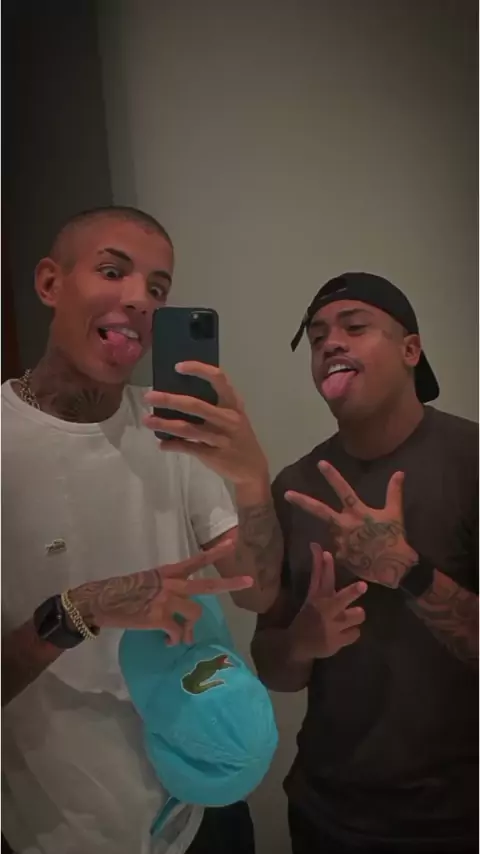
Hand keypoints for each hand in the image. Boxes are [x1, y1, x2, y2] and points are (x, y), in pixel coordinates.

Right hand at [70, 540, 251, 644]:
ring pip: (195, 614)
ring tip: (181, 637)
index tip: (234, 543)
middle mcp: (172, 584)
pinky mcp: (160, 618)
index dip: (216, 552)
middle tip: (249, 581)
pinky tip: (168, 642)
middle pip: (207, 584)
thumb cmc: (121, 591)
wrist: (102, 600)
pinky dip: (174, 639)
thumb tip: (176, 600)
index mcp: (168, 572)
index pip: (197, 560)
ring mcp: (167, 600)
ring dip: (190, 629)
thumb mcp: (147, 581)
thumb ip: (166, 587)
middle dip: (230, 583)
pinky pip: (177, 631)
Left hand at [143, 362, 268, 485]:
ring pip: (188, 429)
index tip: (178, 367)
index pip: (218, 379)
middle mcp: (228, 419)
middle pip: (196, 405)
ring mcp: (221, 438)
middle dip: (169, 400)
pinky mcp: (213, 456)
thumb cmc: (238, 437)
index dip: (198, 369)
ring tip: (147, 420)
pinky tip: (161, 443)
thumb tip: (178, 393)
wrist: (253, 469)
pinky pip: (188, 448)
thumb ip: (214, 404)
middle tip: (149, 396)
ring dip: (164, 424)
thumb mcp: (234, 416)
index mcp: (233, 404)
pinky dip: (172, 445)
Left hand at [286, 463, 417, 587]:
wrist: (392, 568)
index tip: (320, 464)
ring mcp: (340, 541)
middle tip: (287, 494)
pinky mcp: (339, 556)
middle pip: (320, 511)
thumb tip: (400, 472)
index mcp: (358, 512)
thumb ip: (394, 492)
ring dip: (340, 532)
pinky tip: (357, 553)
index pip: (344, 490)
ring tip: (360, 541)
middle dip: (302, 502)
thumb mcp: (395, 514)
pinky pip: (337, 548)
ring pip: (332, 530)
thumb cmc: (394, 539)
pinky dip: (344, 548)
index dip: (333, 477)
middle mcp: (345, 525)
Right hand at [289, 544, 366, 660]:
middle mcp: (326, 610)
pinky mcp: (338, 641)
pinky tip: (344, 632)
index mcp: (317, 598)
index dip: (323, 564)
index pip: (320, 577)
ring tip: (351, 616)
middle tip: (363, 586)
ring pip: (358, 615)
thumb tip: (321, 549)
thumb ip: (319, 577)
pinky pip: (356, 633)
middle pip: (342, 598)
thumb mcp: (311, 598)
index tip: (325, 552)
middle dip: (352, 592)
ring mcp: (333, 627)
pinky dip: (351, 632)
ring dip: (356, 614)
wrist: (297, 645)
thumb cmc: (308, 617)